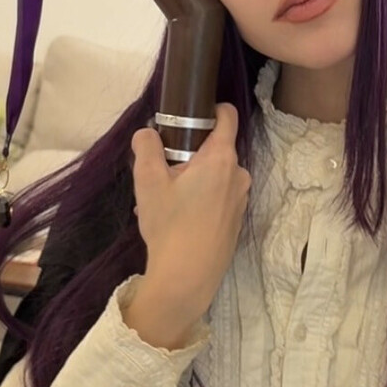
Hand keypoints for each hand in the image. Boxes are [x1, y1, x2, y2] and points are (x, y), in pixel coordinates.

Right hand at [127, 103, 251, 339]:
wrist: (187, 277)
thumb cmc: (169, 225)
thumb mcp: (147, 181)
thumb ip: (146, 147)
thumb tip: (146, 133)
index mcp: (221, 158)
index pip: (227, 116)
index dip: (209, 109)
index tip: (188, 116)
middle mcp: (239, 174)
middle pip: (215, 148)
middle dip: (189, 154)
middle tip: (162, 172)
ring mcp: (240, 199)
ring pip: (214, 175)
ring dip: (191, 180)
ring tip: (162, 201)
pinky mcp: (236, 220)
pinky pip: (217, 197)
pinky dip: (198, 199)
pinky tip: (174, 219)